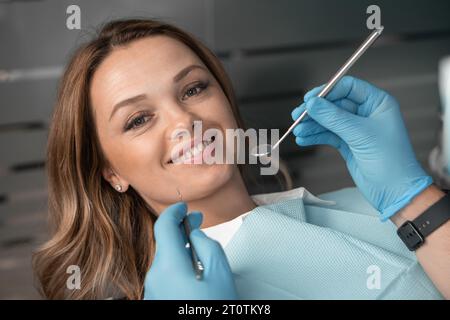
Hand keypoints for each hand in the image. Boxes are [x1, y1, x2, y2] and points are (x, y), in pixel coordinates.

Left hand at [144, 202, 237, 298]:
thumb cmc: (212, 309)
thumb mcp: (220, 273)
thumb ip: (208, 245)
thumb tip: (196, 235)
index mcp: (169, 265)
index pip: (164, 225)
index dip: (174, 211)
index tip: (183, 207)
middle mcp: (155, 276)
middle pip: (165, 243)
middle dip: (181, 231)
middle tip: (197, 222)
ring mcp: (152, 290)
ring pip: (166, 261)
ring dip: (180, 252)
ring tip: (200, 256)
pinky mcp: (155, 299)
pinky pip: (165, 278)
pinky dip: (177, 270)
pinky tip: (193, 277)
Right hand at [291, 76, 432, 220]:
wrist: (394, 191)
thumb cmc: (390, 161)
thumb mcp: (360, 134)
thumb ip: (334, 118)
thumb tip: (313, 104)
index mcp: (378, 103)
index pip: (348, 88)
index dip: (327, 91)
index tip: (310, 99)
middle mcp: (367, 114)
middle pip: (335, 104)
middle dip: (316, 110)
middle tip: (298, 115)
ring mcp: (356, 129)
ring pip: (329, 120)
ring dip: (312, 125)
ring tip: (298, 130)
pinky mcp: (348, 144)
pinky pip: (328, 135)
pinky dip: (315, 136)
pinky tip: (304, 138)